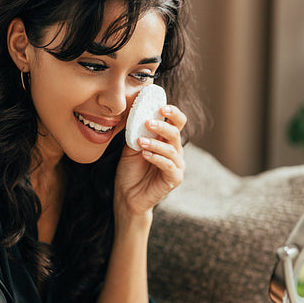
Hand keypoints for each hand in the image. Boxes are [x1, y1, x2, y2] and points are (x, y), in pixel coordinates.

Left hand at [114, 105, 186, 223]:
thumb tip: (136, 114)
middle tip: (148, 121)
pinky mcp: (174, 179)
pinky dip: (157, 158)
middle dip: (162, 125)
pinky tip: (145, 155)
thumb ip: (137, 132)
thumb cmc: (130, 171)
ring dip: (155, 143)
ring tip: (140, 141)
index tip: (161, 106)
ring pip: (171, 149)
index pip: (176, 122)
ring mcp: (176, 165)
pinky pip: (169, 165)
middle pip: (175, 133)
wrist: (127, 196)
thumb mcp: (131, 147)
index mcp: (166, 141)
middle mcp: (174, 151)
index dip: (173, 113)